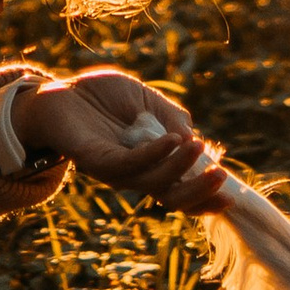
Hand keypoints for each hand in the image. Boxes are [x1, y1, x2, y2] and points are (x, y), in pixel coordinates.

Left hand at [15, 67, 225, 212]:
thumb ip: (170, 118)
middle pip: (171, 196)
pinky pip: (129, 163)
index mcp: (150, 164)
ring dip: (179, 166)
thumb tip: (194, 139)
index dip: (204, 196)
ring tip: (197, 147)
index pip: (180, 188)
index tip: (229, 197)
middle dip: (198, 192)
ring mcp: (115, 171)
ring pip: (153, 181)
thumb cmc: (103, 98)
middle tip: (221, 178)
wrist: (60, 92)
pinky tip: (171, 140)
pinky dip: (154, 154)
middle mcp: (134, 174)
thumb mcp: (146, 102)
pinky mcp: (96, 160)